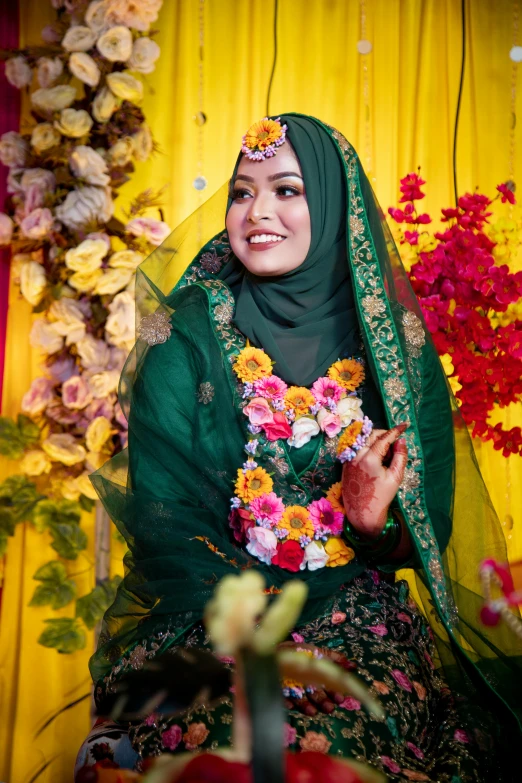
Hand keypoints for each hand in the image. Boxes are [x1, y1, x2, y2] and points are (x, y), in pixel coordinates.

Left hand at [278, 642, 355, 716]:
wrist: (270, 648)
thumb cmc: (295, 651)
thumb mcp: (315, 651)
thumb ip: (332, 658)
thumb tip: (352, 665)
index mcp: (316, 677)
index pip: (328, 687)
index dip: (334, 693)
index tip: (340, 698)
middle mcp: (306, 686)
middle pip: (316, 696)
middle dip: (323, 702)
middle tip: (329, 707)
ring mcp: (292, 691)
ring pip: (303, 701)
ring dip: (308, 706)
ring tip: (313, 711)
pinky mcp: (280, 694)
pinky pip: (284, 700)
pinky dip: (288, 702)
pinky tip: (292, 704)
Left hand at [342, 423, 408, 538]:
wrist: (362, 512)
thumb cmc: (381, 497)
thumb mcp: (395, 477)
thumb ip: (400, 457)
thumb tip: (402, 441)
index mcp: (369, 459)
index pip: (383, 438)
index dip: (395, 431)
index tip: (404, 425)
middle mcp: (356, 456)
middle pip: (371, 436)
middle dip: (385, 435)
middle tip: (395, 443)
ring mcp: (349, 459)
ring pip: (363, 441)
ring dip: (376, 441)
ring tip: (386, 454)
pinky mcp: (345, 464)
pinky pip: (357, 449)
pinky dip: (367, 448)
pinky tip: (376, 459)